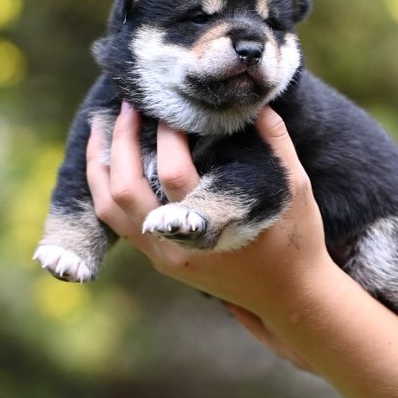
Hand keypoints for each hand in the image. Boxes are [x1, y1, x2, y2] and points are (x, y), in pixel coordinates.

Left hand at [86, 102, 331, 329]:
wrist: (289, 294)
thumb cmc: (296, 240)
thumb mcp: (296, 188)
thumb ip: (277, 143)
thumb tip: (257, 102)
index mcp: (208, 227)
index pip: (172, 172)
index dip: (168, 133)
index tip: (172, 103)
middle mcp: (177, 246)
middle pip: (125, 189)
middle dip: (122, 141)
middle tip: (130, 104)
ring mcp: (164, 257)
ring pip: (109, 209)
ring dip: (100, 166)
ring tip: (103, 127)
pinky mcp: (161, 260)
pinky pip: (117, 223)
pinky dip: (106, 188)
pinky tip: (110, 162)